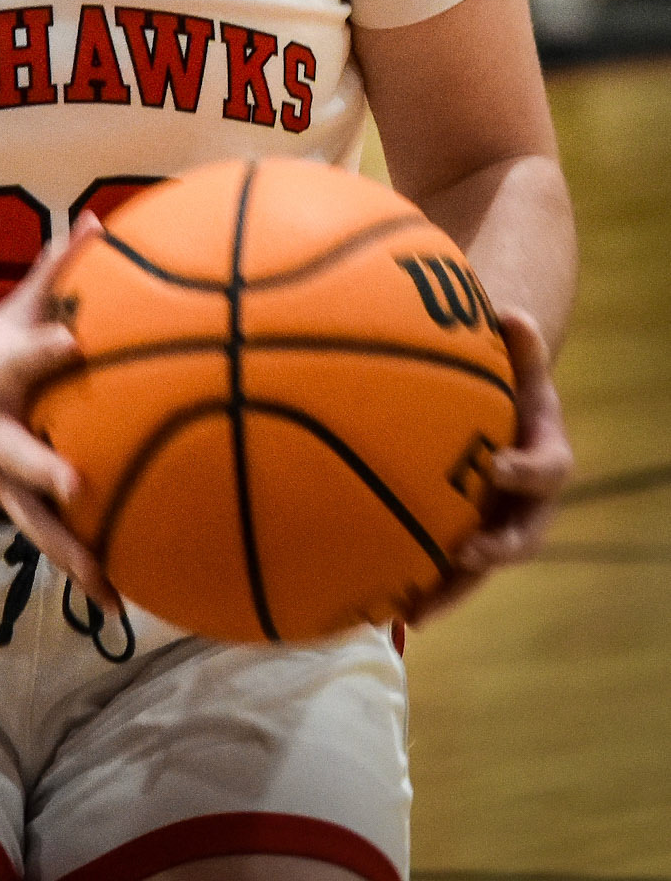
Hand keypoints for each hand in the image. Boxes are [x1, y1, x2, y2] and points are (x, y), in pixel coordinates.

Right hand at [0, 217, 117, 611]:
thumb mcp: (13, 310)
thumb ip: (57, 270)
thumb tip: (100, 219)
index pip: (25, 353)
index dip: (47, 346)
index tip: (72, 341)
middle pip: (19, 453)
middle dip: (44, 468)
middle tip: (78, 484)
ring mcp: (3, 478)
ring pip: (34, 519)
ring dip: (70, 552)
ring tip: (109, 583)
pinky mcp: (15, 507)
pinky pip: (51, 544)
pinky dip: (83, 574)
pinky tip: (120, 603)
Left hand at [405, 308, 573, 624]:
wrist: (501, 408)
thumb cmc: (508, 378)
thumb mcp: (518, 357)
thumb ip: (519, 341)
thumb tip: (513, 313)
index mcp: (544, 455)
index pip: (547, 469)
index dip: (526, 472)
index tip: (497, 467)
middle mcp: (526, 501)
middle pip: (521, 537)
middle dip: (496, 551)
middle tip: (467, 556)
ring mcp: (496, 524)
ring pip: (480, 568)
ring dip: (452, 589)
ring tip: (414, 611)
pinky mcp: (465, 538)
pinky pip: (445, 569)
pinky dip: (418, 586)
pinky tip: (378, 603)